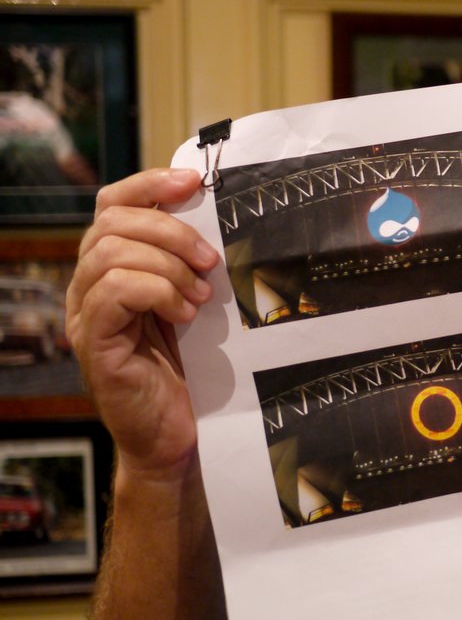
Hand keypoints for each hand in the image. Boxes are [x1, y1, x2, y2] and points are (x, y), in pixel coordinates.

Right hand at [67, 168, 218, 479]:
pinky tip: (184, 315)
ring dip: (167, 266)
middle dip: (169, 230)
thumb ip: (191, 264)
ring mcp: (86, 316)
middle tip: (209, 262)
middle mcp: (90, 287)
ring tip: (200, 298)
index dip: (149, 183)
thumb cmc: (192, 371)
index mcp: (114, 268)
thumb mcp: (196, 304)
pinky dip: (156, 293)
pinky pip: (112, 292)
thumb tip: (217, 215)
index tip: (195, 182)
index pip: (112, 204)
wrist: (180, 437)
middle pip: (111, 221)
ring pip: (110, 252)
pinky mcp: (93, 345)